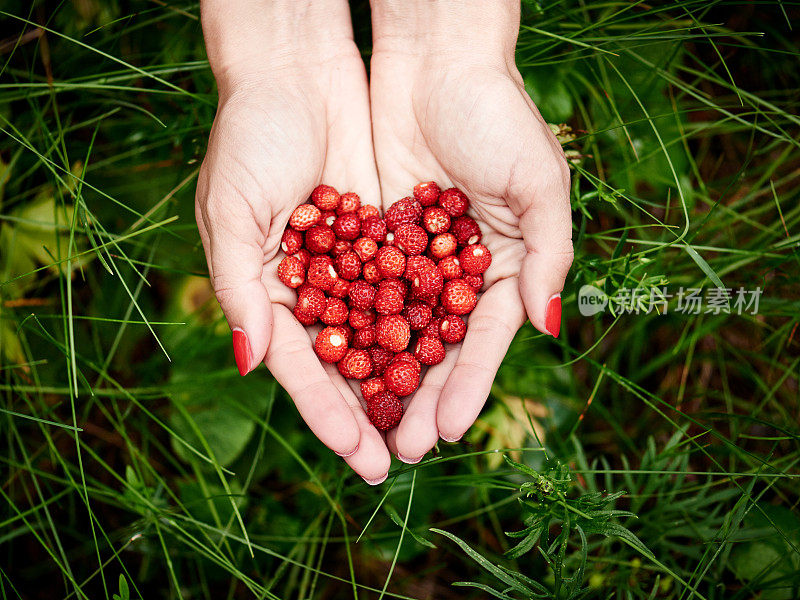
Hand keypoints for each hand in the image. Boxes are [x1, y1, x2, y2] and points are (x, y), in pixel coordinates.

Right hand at [196, 0, 390, 482]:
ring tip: (435, 421)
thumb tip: (253, 362)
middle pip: (350, 360)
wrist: (299, 65)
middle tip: (406, 457)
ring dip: (409, 375)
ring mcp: (354, 260)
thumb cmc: (250, 133)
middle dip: (376, 408)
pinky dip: (430, 318)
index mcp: (269, 289)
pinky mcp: (387, 232)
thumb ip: (240, 288)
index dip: (329, 413)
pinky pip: (412, 284)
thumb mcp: (231, 209)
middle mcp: (315, 284)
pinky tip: (453, 353)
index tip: (359, 458)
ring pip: (386, 330)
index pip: (304, 367)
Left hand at [370, 1, 573, 461]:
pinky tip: (332, 363)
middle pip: (436, 345)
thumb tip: (549, 328)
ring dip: (379, 375)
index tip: (445, 431)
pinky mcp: (373, 233)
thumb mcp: (539, 182)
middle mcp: (457, 268)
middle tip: (399, 449)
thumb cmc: (498, 113)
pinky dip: (348, 324)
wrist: (435, 57)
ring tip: (363, 423)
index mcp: (505, 263)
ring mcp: (413, 254)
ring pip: (393, 326)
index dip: (466, 386)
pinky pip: (359, 287)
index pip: (484, 340)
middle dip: (418, 396)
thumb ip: (549, 255)